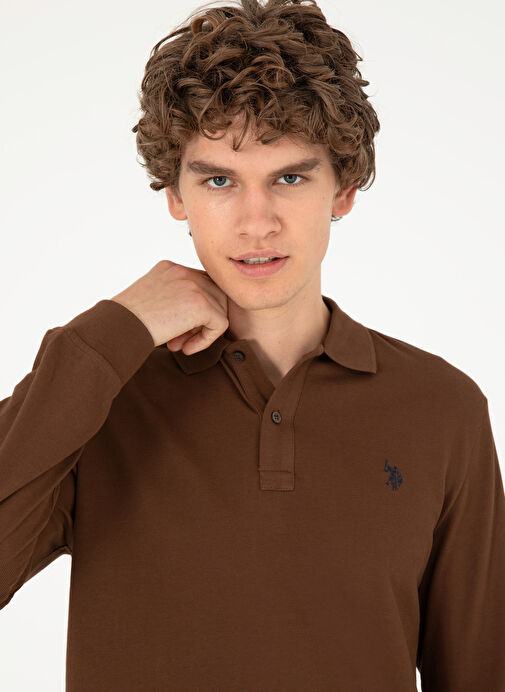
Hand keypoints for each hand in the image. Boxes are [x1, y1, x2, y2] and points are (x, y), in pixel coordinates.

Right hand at [110, 259, 228, 354]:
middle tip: (181, 339)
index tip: (177, 329)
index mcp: (170, 268)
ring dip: (203, 331)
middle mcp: (183, 271)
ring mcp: (192, 285)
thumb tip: (199, 316)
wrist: (117, 329)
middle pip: (215, 295)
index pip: (201, 285)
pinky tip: (186, 348)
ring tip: (180, 344)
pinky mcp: (200, 304)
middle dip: (203, 320)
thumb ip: (174, 298)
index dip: (195, 310)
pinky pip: (219, 325)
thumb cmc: (126, 322)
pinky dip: (206, 341)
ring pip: (220, 309)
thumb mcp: (151, 300)